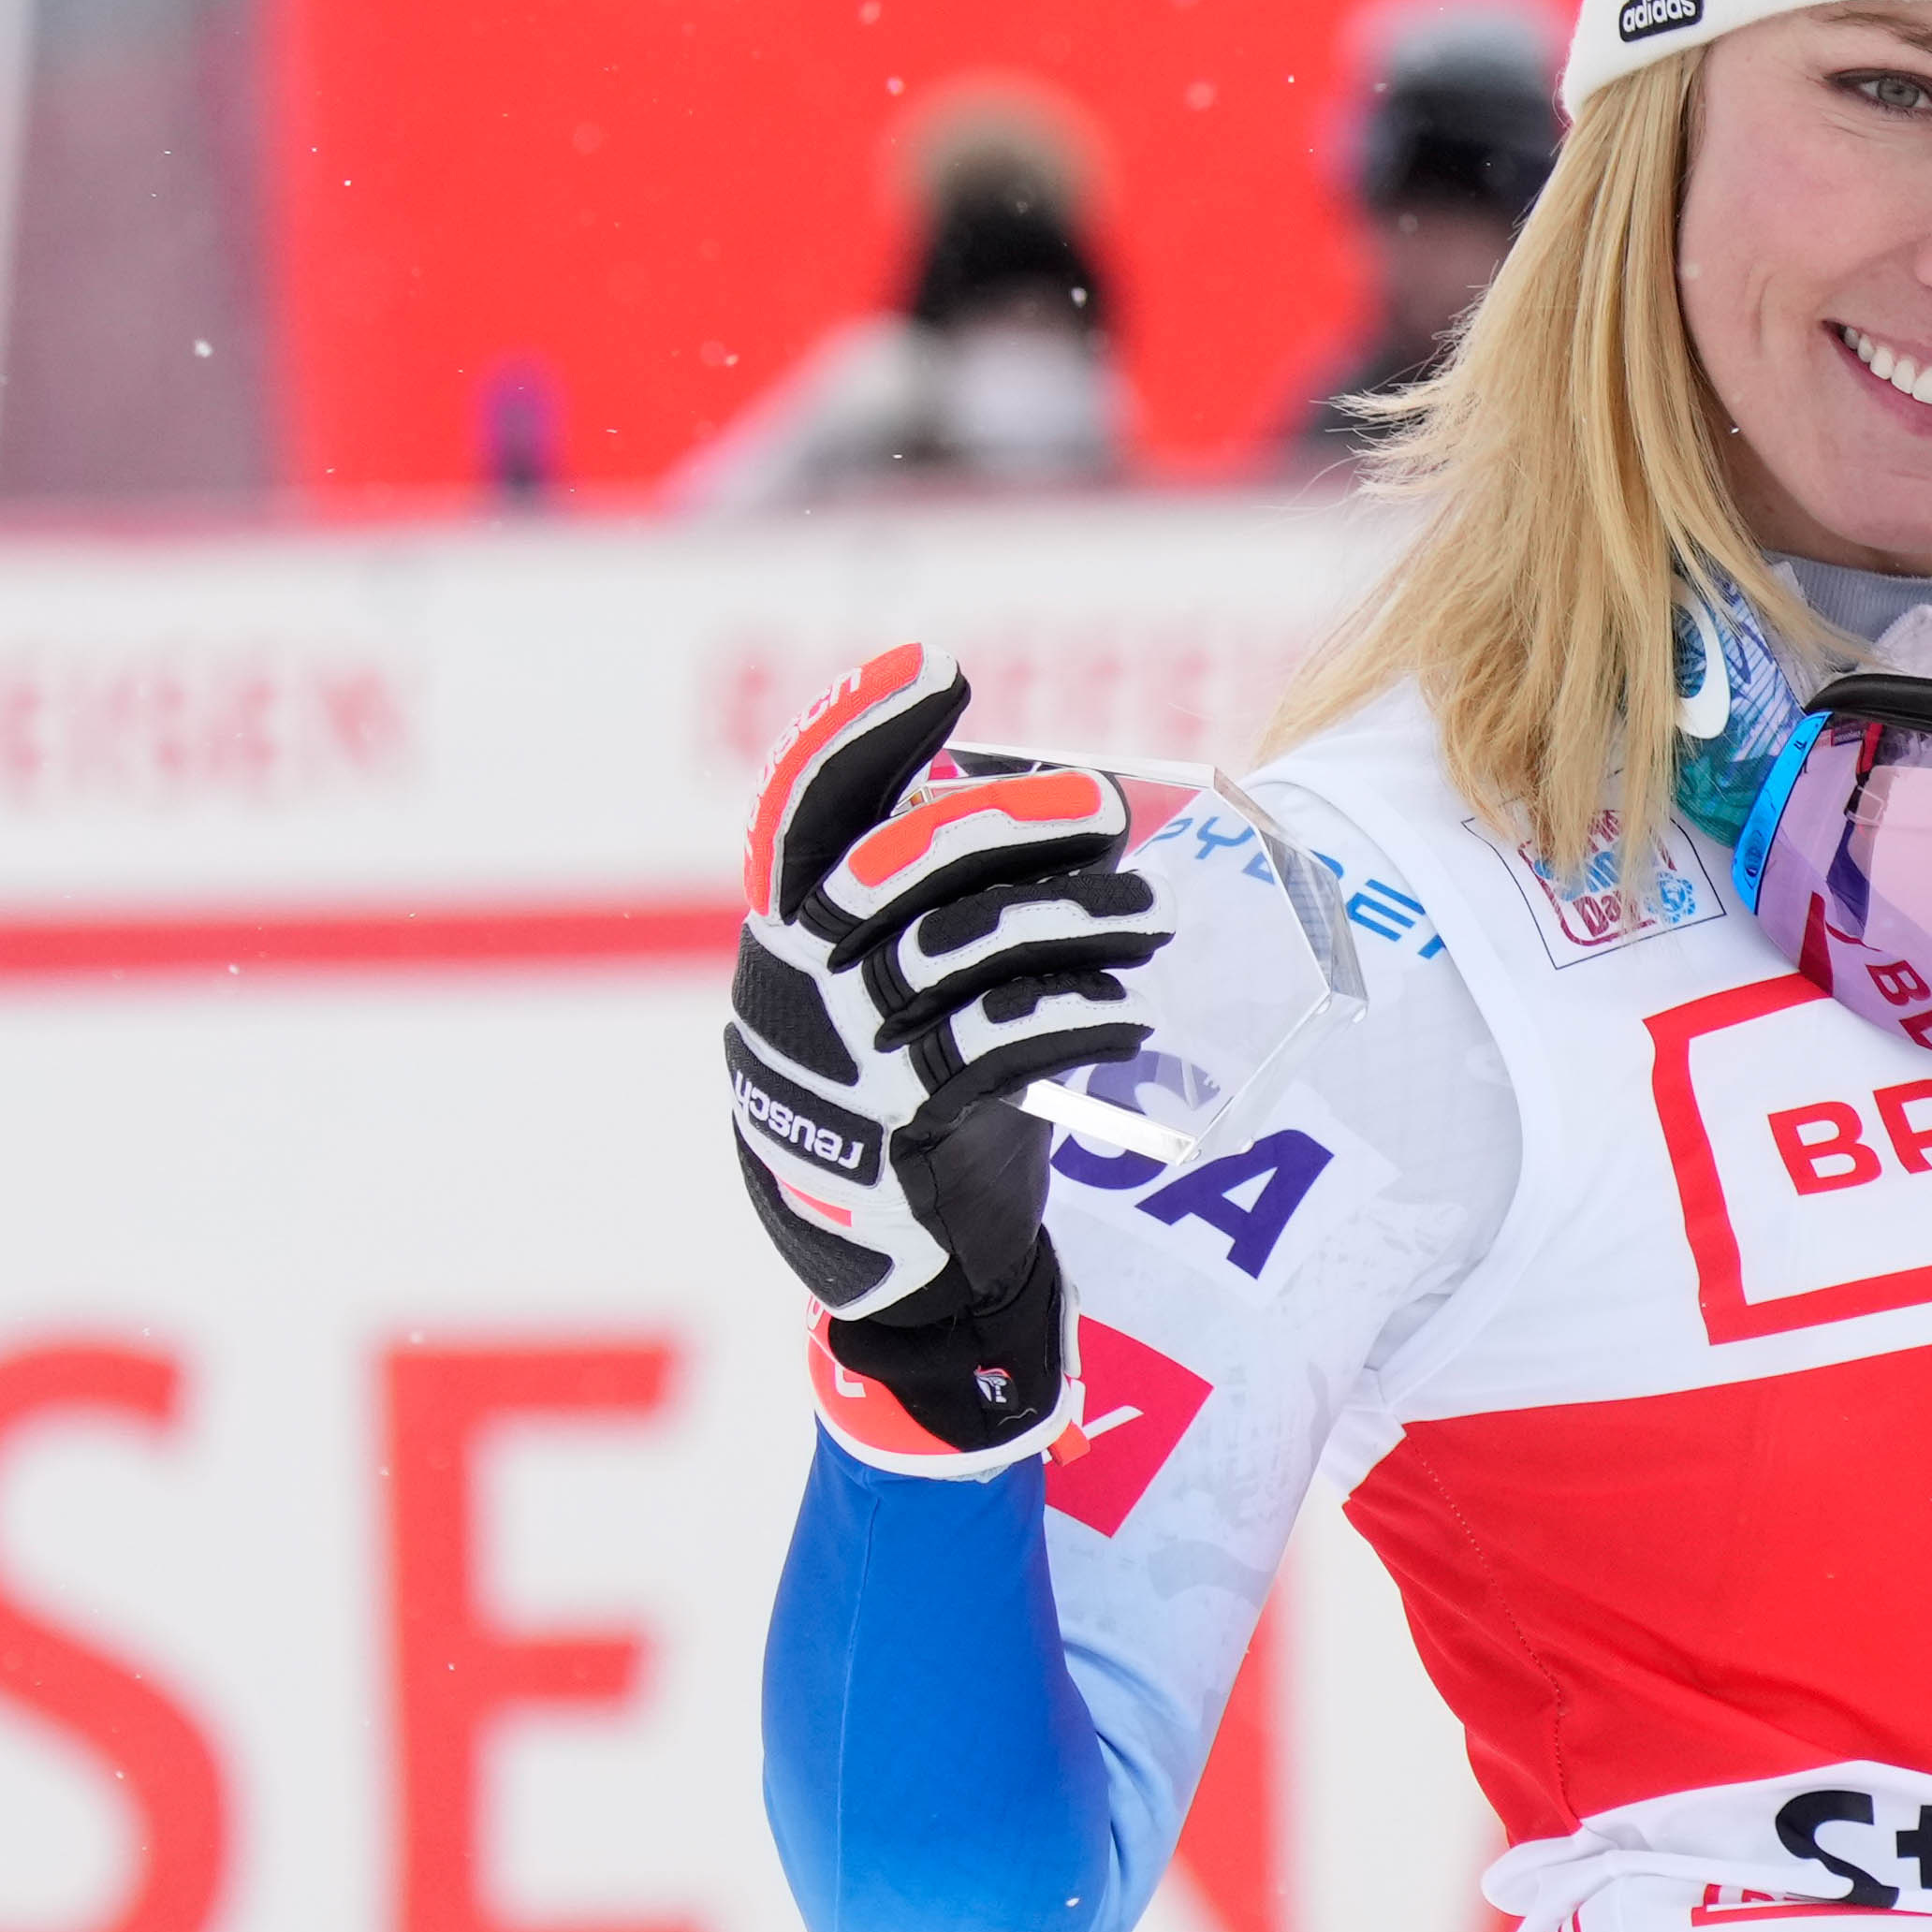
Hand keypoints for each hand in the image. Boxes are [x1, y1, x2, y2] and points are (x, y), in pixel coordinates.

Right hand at [727, 646, 1169, 1471]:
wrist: (892, 1265)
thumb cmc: (913, 1092)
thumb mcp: (898, 990)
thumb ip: (937, 907)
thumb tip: (1073, 808)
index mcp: (784, 931)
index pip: (805, 807)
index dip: (860, 727)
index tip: (937, 665)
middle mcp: (793, 985)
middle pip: (891, 866)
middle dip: (1004, 820)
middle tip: (1101, 806)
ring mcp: (838, 1059)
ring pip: (960, 950)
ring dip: (1070, 917)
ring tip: (1147, 914)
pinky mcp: (898, 1127)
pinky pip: (996, 1044)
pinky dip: (1075, 1013)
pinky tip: (1131, 1008)